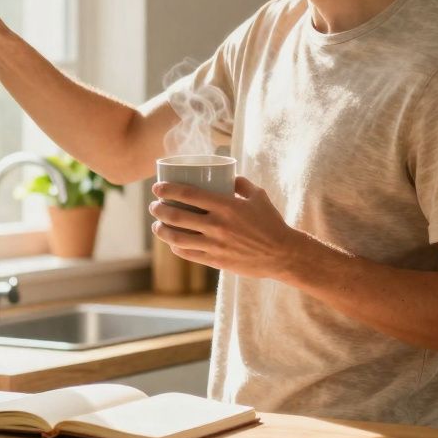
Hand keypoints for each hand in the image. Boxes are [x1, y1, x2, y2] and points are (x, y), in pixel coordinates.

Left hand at [149, 176, 311, 279]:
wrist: (282, 254)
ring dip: (161, 230)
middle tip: (154, 206)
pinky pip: (189, 254)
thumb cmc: (271, 223)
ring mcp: (215, 245)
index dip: (168, 189)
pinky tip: (172, 242)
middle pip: (177, 216)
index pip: (188, 194)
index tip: (157, 187)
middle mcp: (217, 225)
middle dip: (159, 209)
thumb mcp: (258, 196)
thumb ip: (241, 183)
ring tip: (156, 225)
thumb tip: (227, 176)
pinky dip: (176, 247)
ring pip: (177, 238)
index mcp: (226, 206)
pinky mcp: (216, 261)